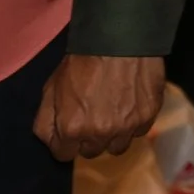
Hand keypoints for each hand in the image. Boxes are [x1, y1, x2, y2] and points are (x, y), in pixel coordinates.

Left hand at [34, 53, 164, 159]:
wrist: (120, 39)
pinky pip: (139, 131)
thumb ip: (45, 122)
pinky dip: (133, 122)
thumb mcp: (50, 88)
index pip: (64, 155)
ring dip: (113, 135)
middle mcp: (100, 134)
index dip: (65, 140)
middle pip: (91, 152)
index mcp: (72, 129)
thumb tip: (52, 142)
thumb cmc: (81, 62)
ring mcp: (127, 127)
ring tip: (113, 113)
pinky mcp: (149, 116)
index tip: (71, 126)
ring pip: (117, 147)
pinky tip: (130, 104)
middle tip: (93, 115)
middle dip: (89, 138)